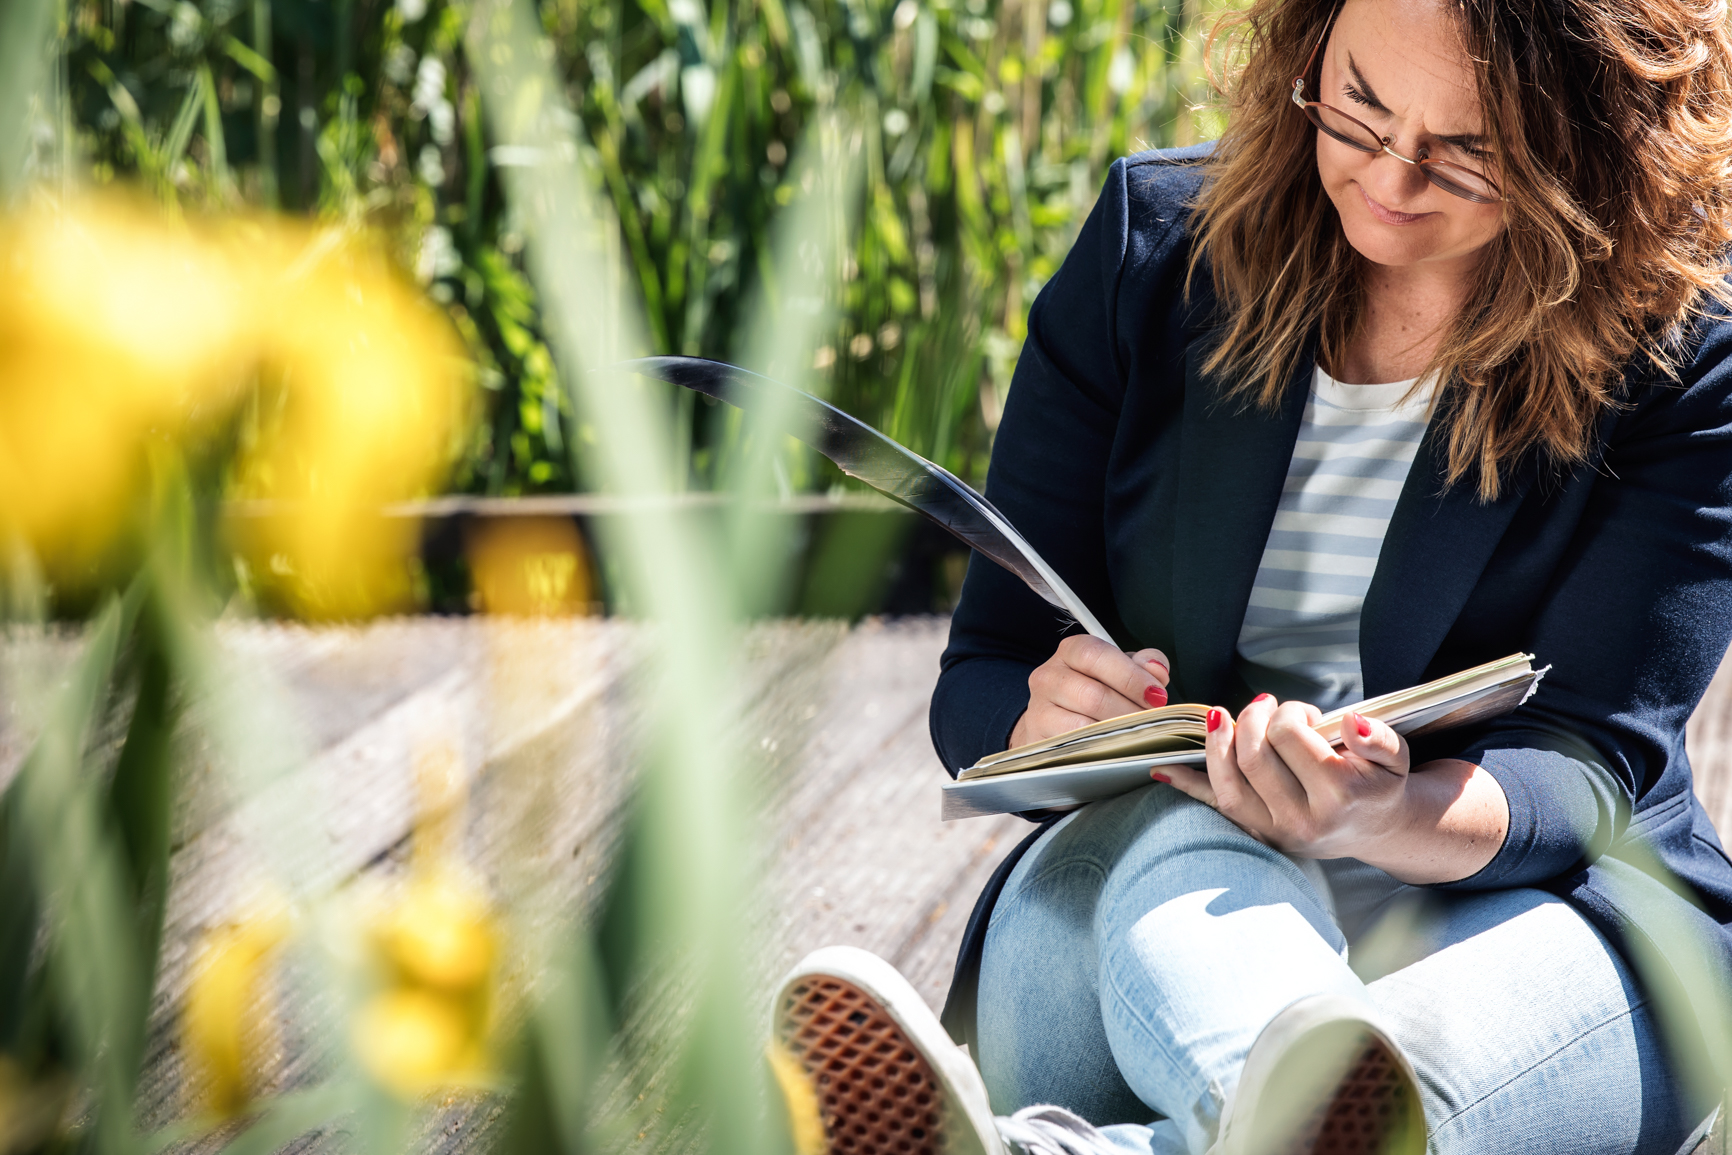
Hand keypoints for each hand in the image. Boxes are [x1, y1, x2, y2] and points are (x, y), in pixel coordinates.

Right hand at [1009, 636, 1170, 747]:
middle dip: (1129, 712)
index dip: (1130, 676)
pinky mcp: (1038, 738)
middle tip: (1151, 722)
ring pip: (1083, 725)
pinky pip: (1074, 747)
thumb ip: (1143, 664)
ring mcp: (1039, 708)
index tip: (1156, 695)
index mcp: (1071, 651)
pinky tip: (1116, 748)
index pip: (1096, 655)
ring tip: (1137, 735)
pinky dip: (1100, 749)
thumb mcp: (1120, 669)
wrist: (1054, 720)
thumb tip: (1157, 670)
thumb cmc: (1095, 690)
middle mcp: (1049, 676)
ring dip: (1117, 733)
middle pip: (1092, 694)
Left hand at [1159, 695, 1412, 860]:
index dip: (1289, 712)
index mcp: (1339, 794)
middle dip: (1253, 719)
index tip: (1303, 713)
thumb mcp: (1394, 757)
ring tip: (1221, 717)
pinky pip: (1215, 808)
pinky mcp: (1257, 836)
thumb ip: (1377, 737)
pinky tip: (1164, 768)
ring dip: (1217, 742)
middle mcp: (1303, 819)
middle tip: (1266, 707)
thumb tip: (1349, 722)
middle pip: (1253, 756)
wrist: (1375, 829)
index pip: (1288, 736)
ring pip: (1228, 784)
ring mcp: (1276, 832)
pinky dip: (1188, 786)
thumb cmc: (1378, 783)